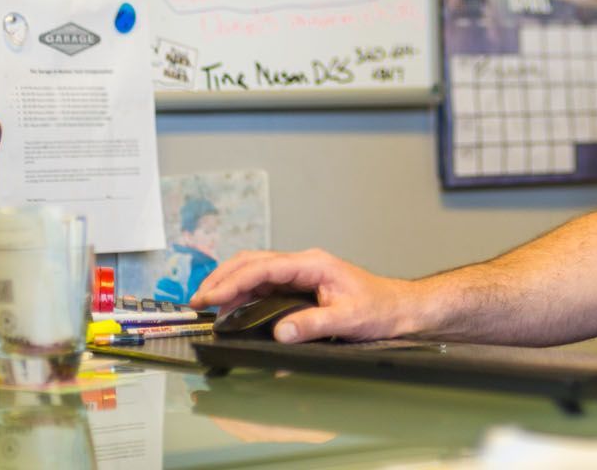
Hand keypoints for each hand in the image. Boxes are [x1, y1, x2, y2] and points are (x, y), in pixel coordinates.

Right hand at [190, 248, 415, 343]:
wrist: (398, 309)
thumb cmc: (379, 309)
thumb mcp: (348, 319)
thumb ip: (314, 325)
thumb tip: (280, 332)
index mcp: (313, 264)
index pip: (263, 267)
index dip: (233, 281)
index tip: (210, 297)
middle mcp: (303, 264)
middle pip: (252, 262)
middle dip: (222, 278)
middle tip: (198, 301)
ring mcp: (300, 273)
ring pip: (255, 272)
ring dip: (230, 285)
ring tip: (208, 307)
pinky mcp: (300, 286)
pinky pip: (264, 285)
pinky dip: (243, 294)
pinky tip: (232, 310)